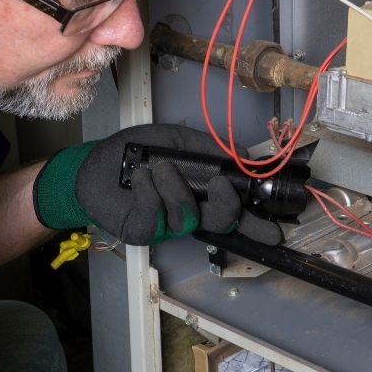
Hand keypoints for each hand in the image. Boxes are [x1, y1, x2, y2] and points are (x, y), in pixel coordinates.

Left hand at [33, 124, 281, 246]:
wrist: (95, 163)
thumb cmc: (137, 151)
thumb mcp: (177, 140)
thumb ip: (210, 148)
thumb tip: (244, 153)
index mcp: (202, 194)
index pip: (235, 213)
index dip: (256, 224)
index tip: (276, 230)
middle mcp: (189, 213)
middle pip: (220, 222)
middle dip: (227, 207)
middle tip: (223, 187)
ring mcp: (166, 226)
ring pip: (187, 217)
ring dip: (175, 188)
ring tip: (158, 168)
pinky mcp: (142, 231)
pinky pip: (155, 217)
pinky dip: (149, 192)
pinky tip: (140, 177)